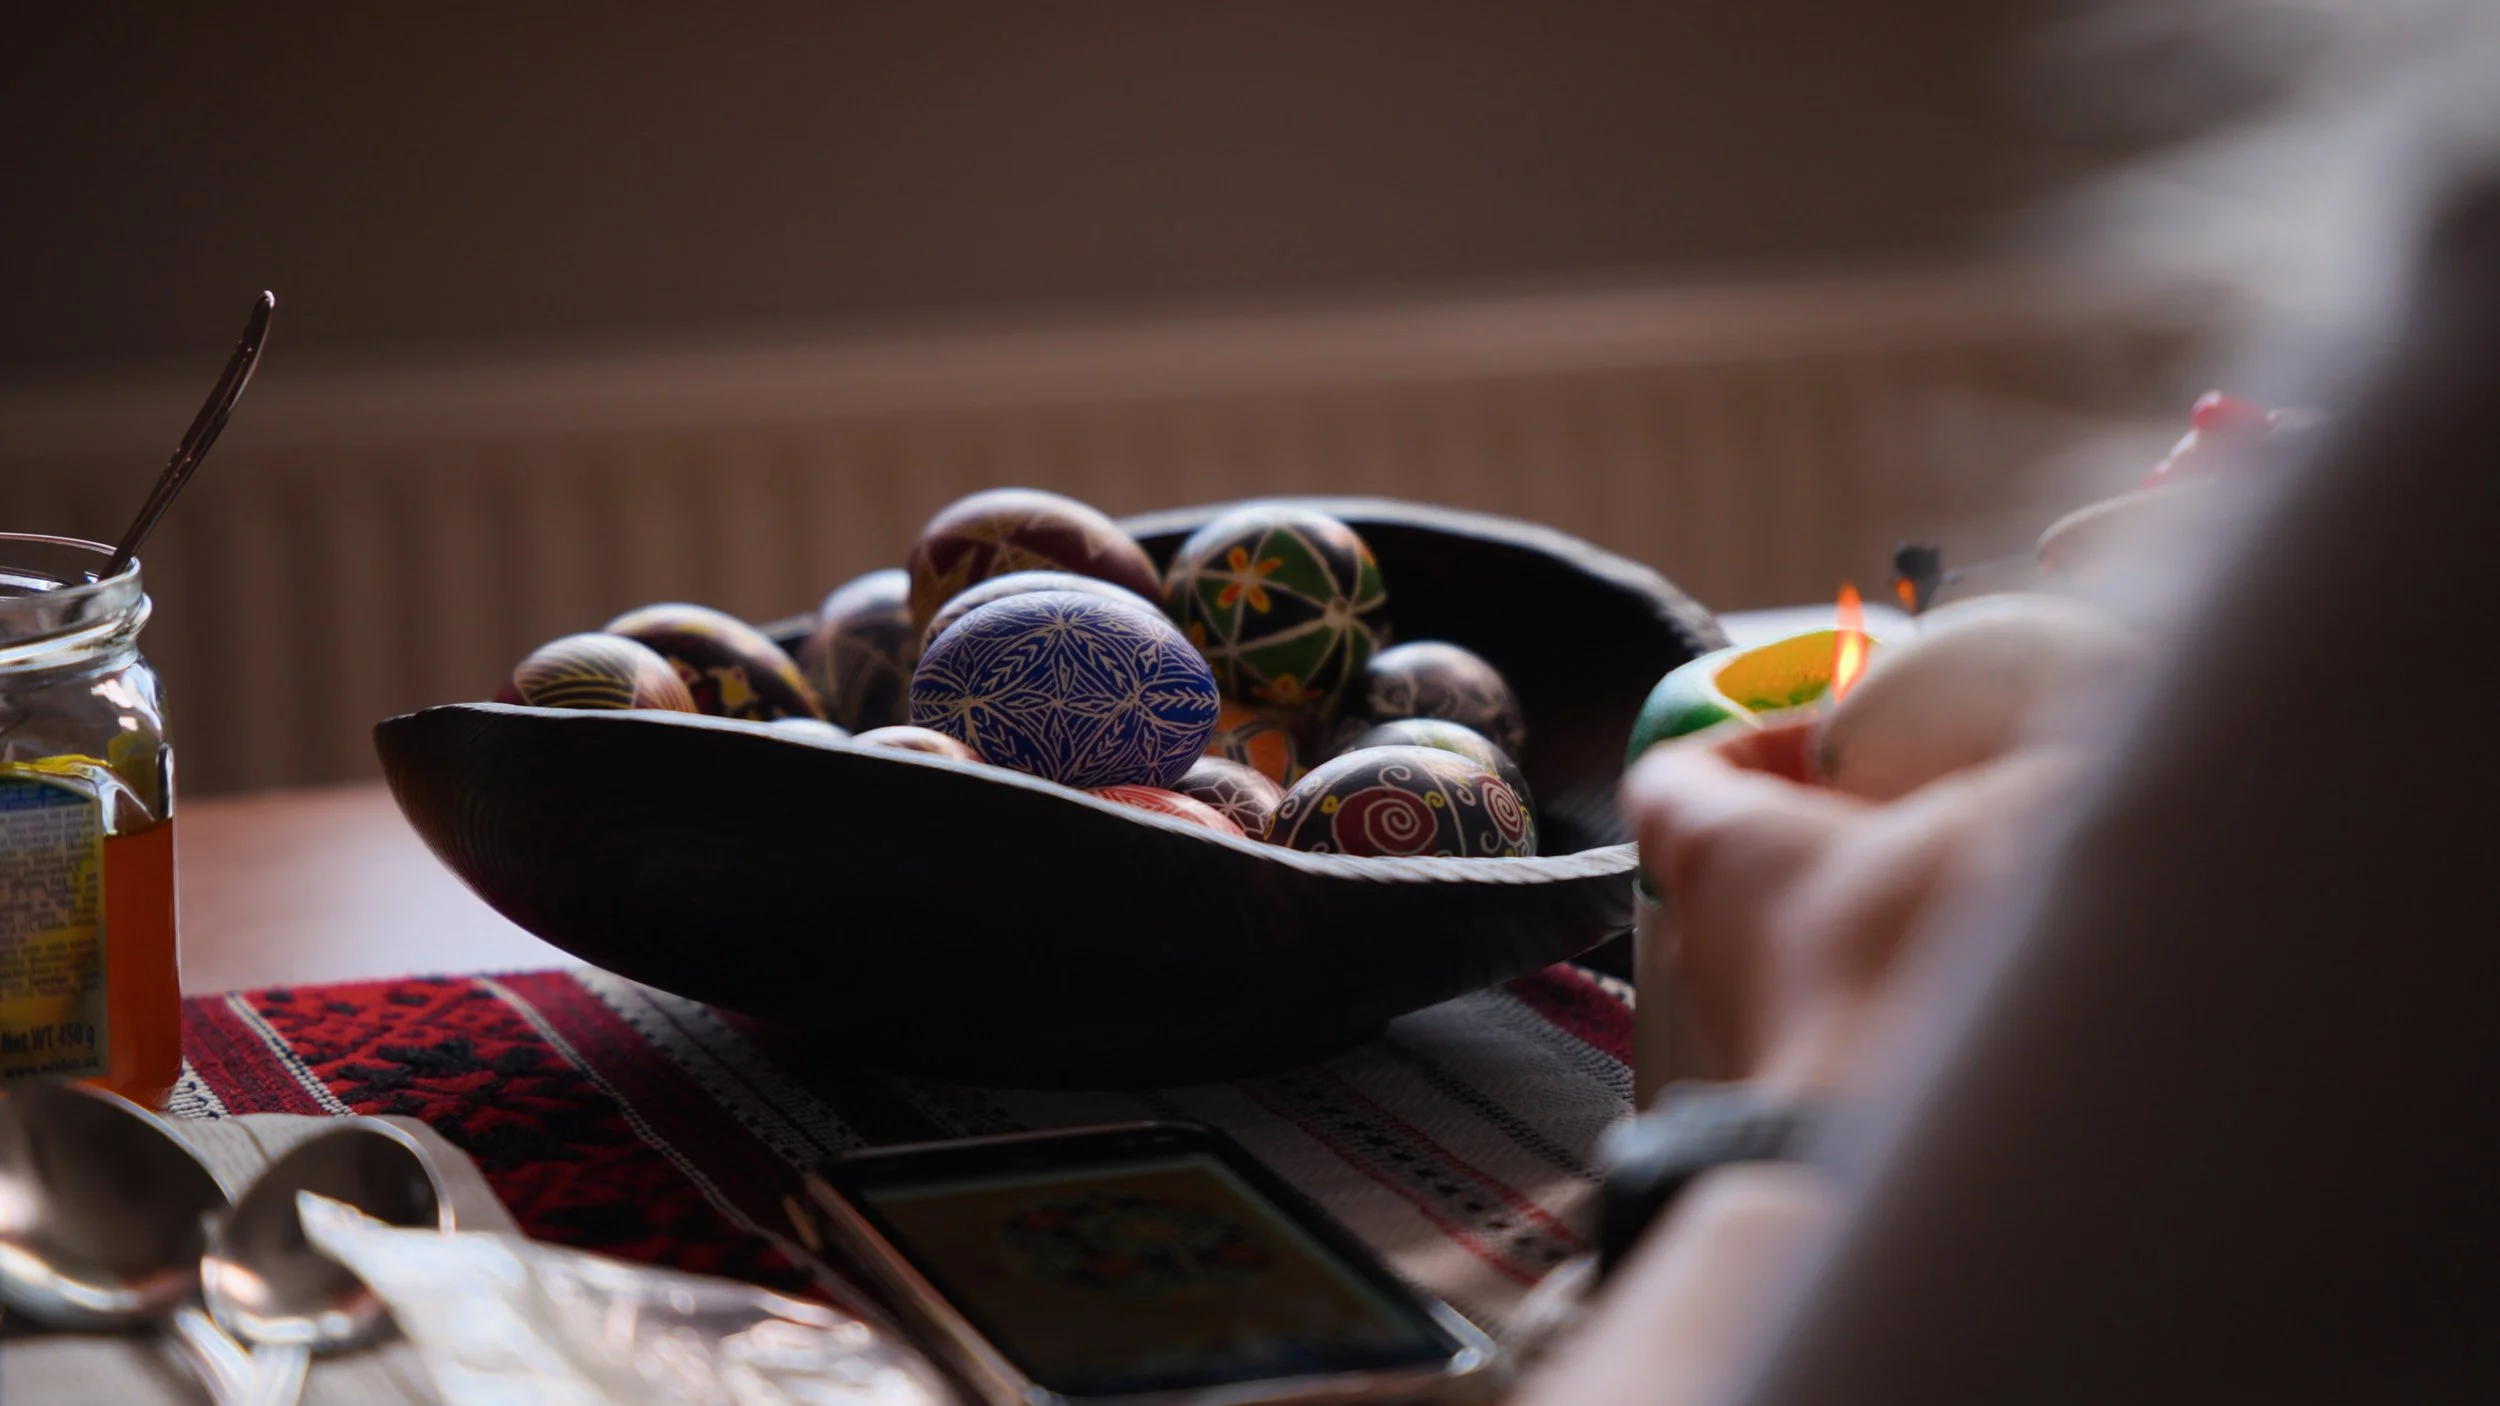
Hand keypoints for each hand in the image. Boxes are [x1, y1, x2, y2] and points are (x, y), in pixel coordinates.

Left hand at [1622, 720, 2074, 1092]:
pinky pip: (1823, 1013)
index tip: (1826, 739)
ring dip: (1853, 918)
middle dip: (1819, 833)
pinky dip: (1875, 988)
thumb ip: (2026, 764)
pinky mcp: (1791, 1086)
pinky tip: (1959, 981)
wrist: (1902, 1135)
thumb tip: (2068, 753)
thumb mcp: (2003, 806)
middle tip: (1904, 818)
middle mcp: (1709, 936)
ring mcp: (1744, 1020)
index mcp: (1722, 846)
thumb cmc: (1916, 960)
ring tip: (1950, 899)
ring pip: (1780, 945)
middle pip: (1734, 862)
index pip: (1674, 776)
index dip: (1745, 744)